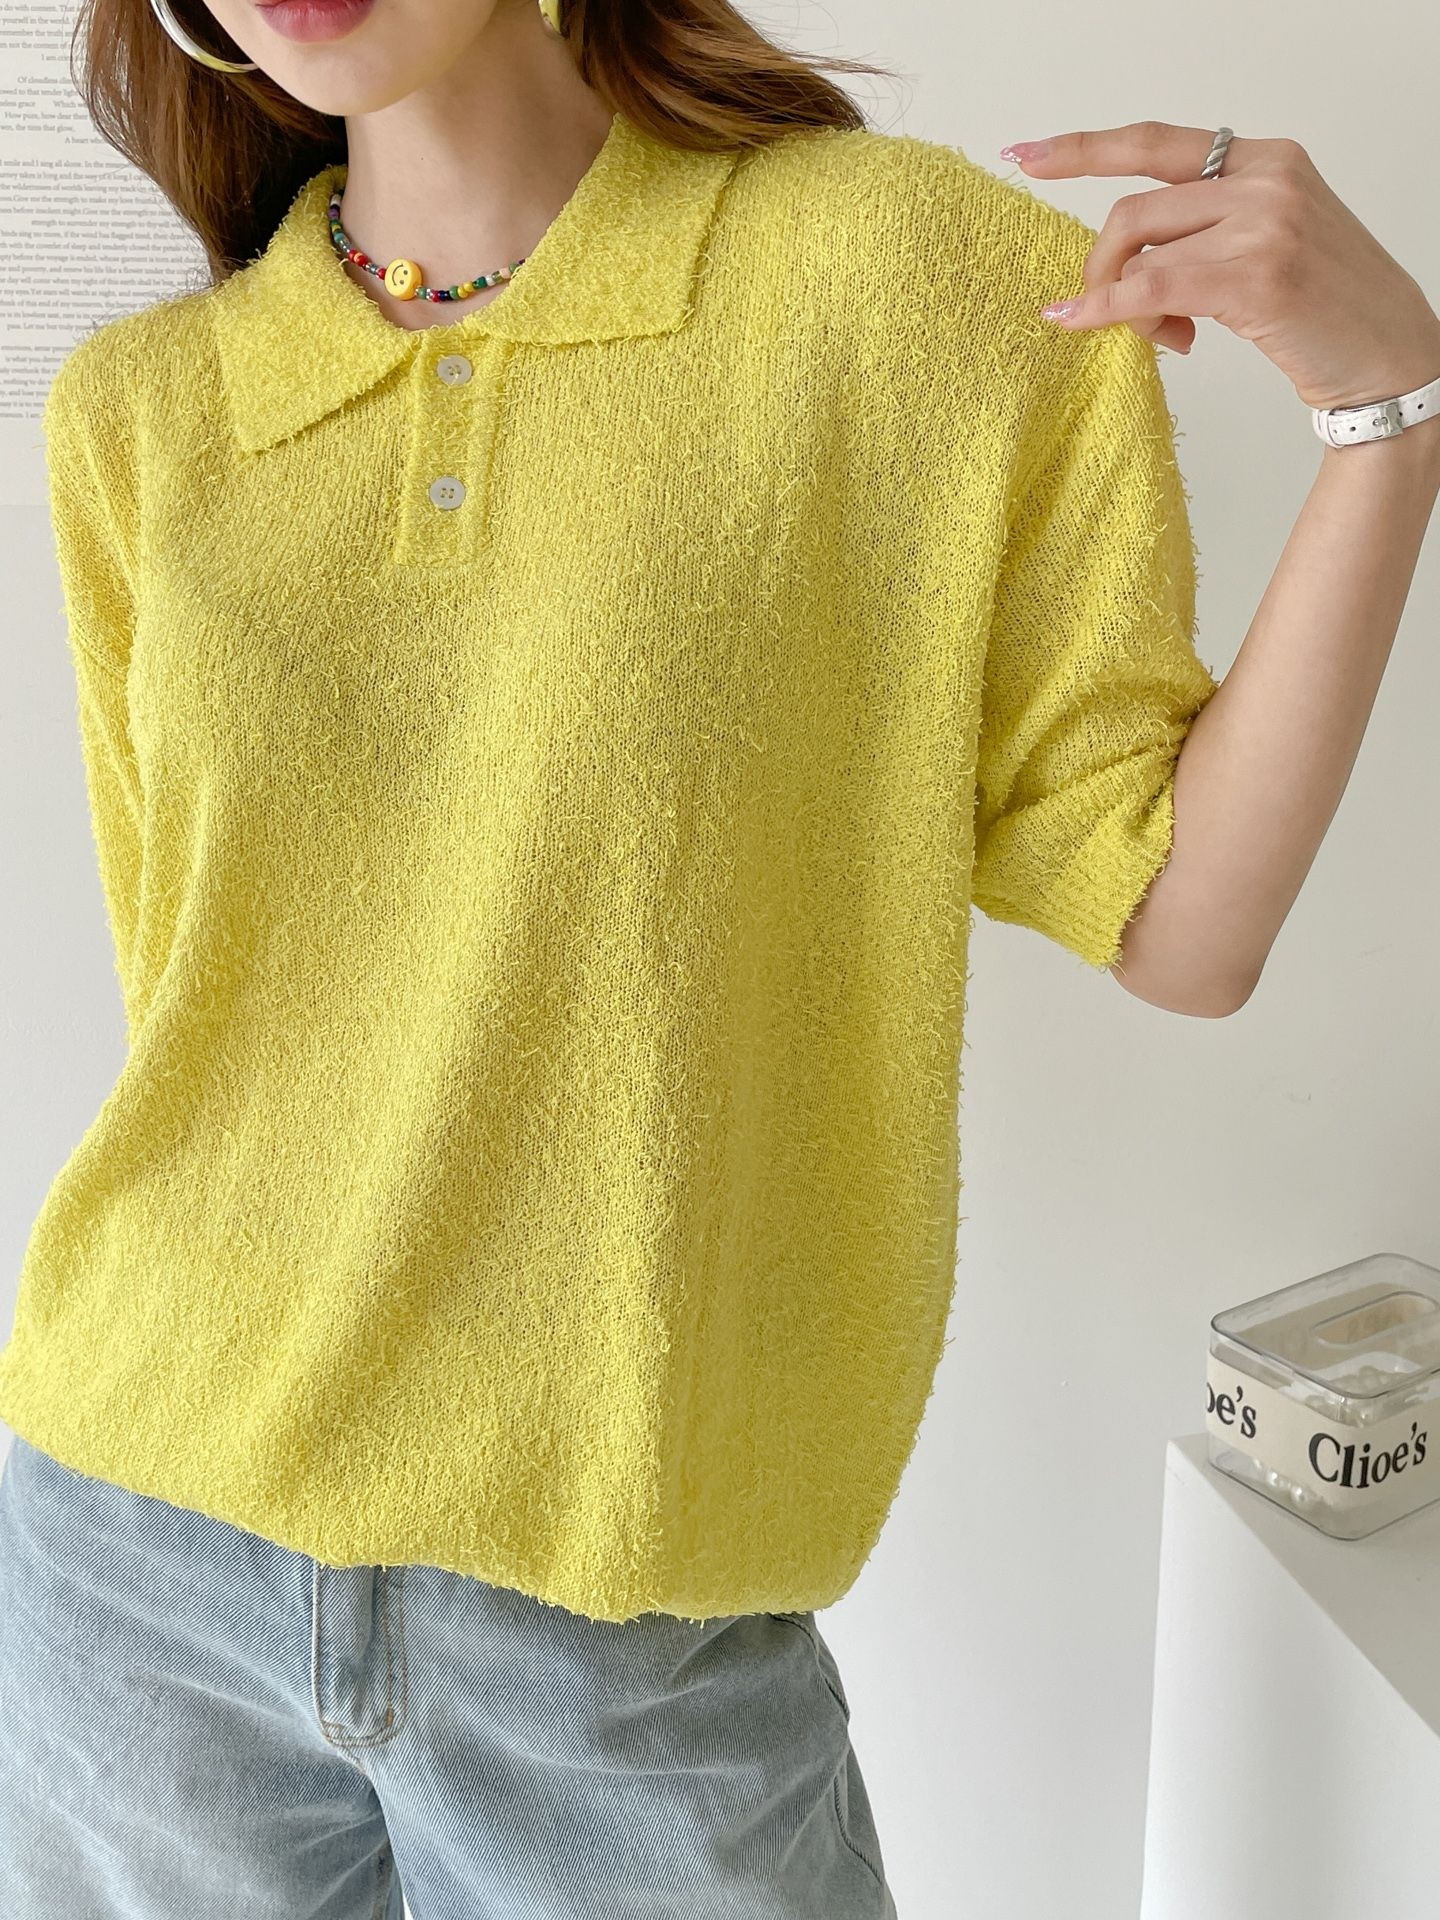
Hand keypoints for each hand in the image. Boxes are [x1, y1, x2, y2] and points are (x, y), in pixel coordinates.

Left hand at [999, 121, 1439, 413]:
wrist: (1391, 358)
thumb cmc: (1327, 312)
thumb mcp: (1268, 247)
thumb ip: (1204, 237)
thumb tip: (1126, 272)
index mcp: (1267, 158)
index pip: (1155, 141)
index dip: (1084, 148)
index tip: (1028, 157)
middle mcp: (1266, 178)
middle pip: (1132, 206)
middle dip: (1101, 265)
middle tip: (1104, 311)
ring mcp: (1264, 224)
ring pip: (1137, 249)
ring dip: (1118, 301)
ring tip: (1156, 338)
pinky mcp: (1257, 277)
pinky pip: (1148, 288)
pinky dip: (1105, 310)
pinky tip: (1081, 325)